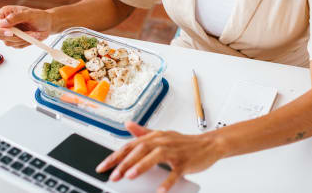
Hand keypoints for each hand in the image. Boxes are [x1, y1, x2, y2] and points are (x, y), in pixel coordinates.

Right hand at [0, 5, 51, 47]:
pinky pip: (15, 46)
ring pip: (7, 42)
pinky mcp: (15, 41)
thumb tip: (2, 22)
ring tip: (32, 33)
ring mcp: (9, 33)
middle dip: (14, 36)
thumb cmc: (40, 17)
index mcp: (5, 14)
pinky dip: (25, 43)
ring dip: (21, 40)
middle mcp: (5, 24)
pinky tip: (31, 36)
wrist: (47, 25)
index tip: (11, 32)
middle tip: (26, 33)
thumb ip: (16, 17)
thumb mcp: (29, 14)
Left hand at [96, 122, 222, 191]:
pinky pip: (175, 172)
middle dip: (124, 163)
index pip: (130, 146)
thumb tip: (128, 125)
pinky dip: (167, 181)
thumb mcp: (162, 135)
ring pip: (155, 157)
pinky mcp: (185, 162)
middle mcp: (162, 141)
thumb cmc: (184, 142)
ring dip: (141, 166)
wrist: (209, 144)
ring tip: (129, 176)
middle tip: (113, 176)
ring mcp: (174, 151)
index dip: (115, 156)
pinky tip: (159, 190)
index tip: (103, 167)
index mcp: (155, 136)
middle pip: (140, 150)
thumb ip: (143, 132)